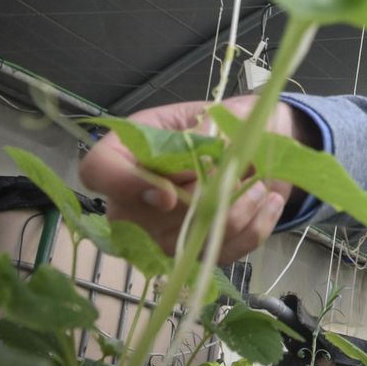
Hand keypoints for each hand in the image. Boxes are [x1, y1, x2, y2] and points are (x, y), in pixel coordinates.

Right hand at [78, 95, 312, 262]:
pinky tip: (267, 202)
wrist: (259, 146)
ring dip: (238, 209)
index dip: (126, 185)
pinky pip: (222, 251)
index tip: (167, 192)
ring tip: (258, 185)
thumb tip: (208, 154)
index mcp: (130, 149)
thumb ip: (213, 130)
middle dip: (207, 195)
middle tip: (237, 170)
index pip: (98, 171)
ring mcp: (160, 233)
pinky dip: (254, 226)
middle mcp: (133, 198)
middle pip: (153, 215)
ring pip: (194, 236)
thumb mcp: (224, 113)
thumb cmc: (229, 125)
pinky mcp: (193, 252)